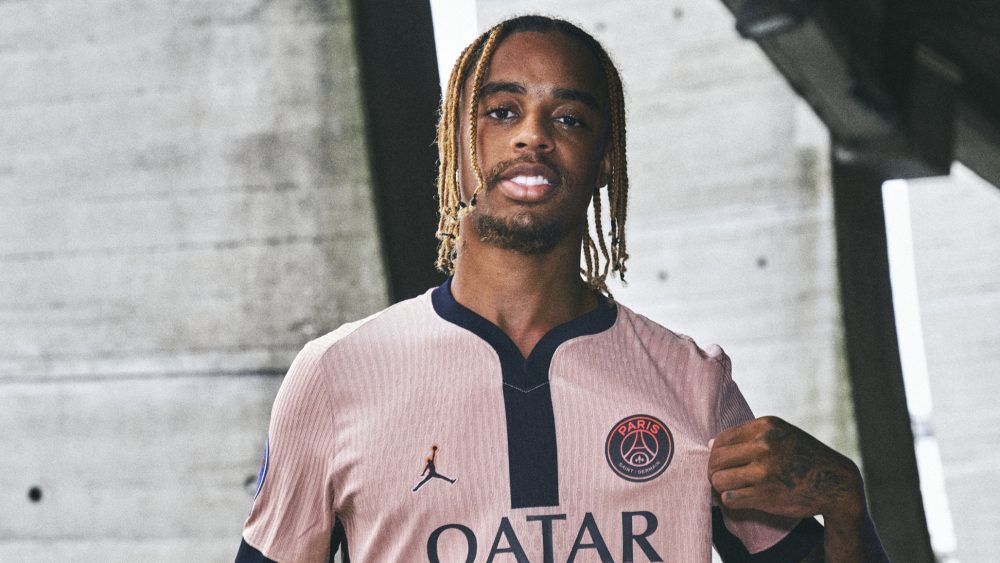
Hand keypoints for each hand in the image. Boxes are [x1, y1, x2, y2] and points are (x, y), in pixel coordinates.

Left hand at [708, 416, 863, 520]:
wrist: (836, 483)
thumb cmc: (805, 457)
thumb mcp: (782, 435)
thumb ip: (750, 436)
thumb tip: (710, 444)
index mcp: (765, 427)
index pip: (721, 439)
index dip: (715, 454)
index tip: (722, 464)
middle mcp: (764, 446)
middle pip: (716, 460)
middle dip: (714, 471)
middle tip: (721, 479)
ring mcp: (765, 471)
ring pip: (718, 480)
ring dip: (720, 487)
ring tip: (729, 489)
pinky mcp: (766, 495)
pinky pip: (729, 498)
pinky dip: (729, 501)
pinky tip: (738, 499)